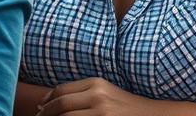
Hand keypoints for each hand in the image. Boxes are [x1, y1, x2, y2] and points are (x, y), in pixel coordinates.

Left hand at [38, 78, 156, 115]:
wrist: (155, 115)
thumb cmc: (126, 107)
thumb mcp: (105, 93)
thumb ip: (82, 93)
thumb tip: (46, 101)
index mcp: (95, 83)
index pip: (61, 90)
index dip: (47, 101)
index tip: (40, 108)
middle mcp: (98, 95)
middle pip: (61, 104)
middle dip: (46, 113)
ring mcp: (102, 111)